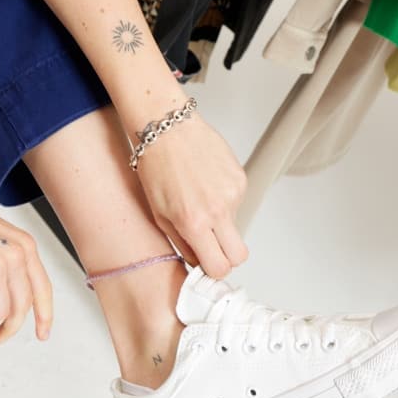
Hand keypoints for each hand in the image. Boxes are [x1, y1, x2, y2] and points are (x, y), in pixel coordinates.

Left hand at [135, 112, 248, 278]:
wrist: (166, 128)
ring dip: (222, 223)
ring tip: (200, 201)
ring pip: (236, 227)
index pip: (218, 267)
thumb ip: (183, 244)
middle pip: (239, 256)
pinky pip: (237, 203)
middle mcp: (217, 211)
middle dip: (227, 257)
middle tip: (212, 247)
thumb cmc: (156, 168)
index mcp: (194, 223)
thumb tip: (199, 263)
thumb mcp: (160, 216)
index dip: (214, 270)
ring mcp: (233, 194)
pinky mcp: (241, 179)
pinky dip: (224, 201)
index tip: (207, 265)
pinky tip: (207, 186)